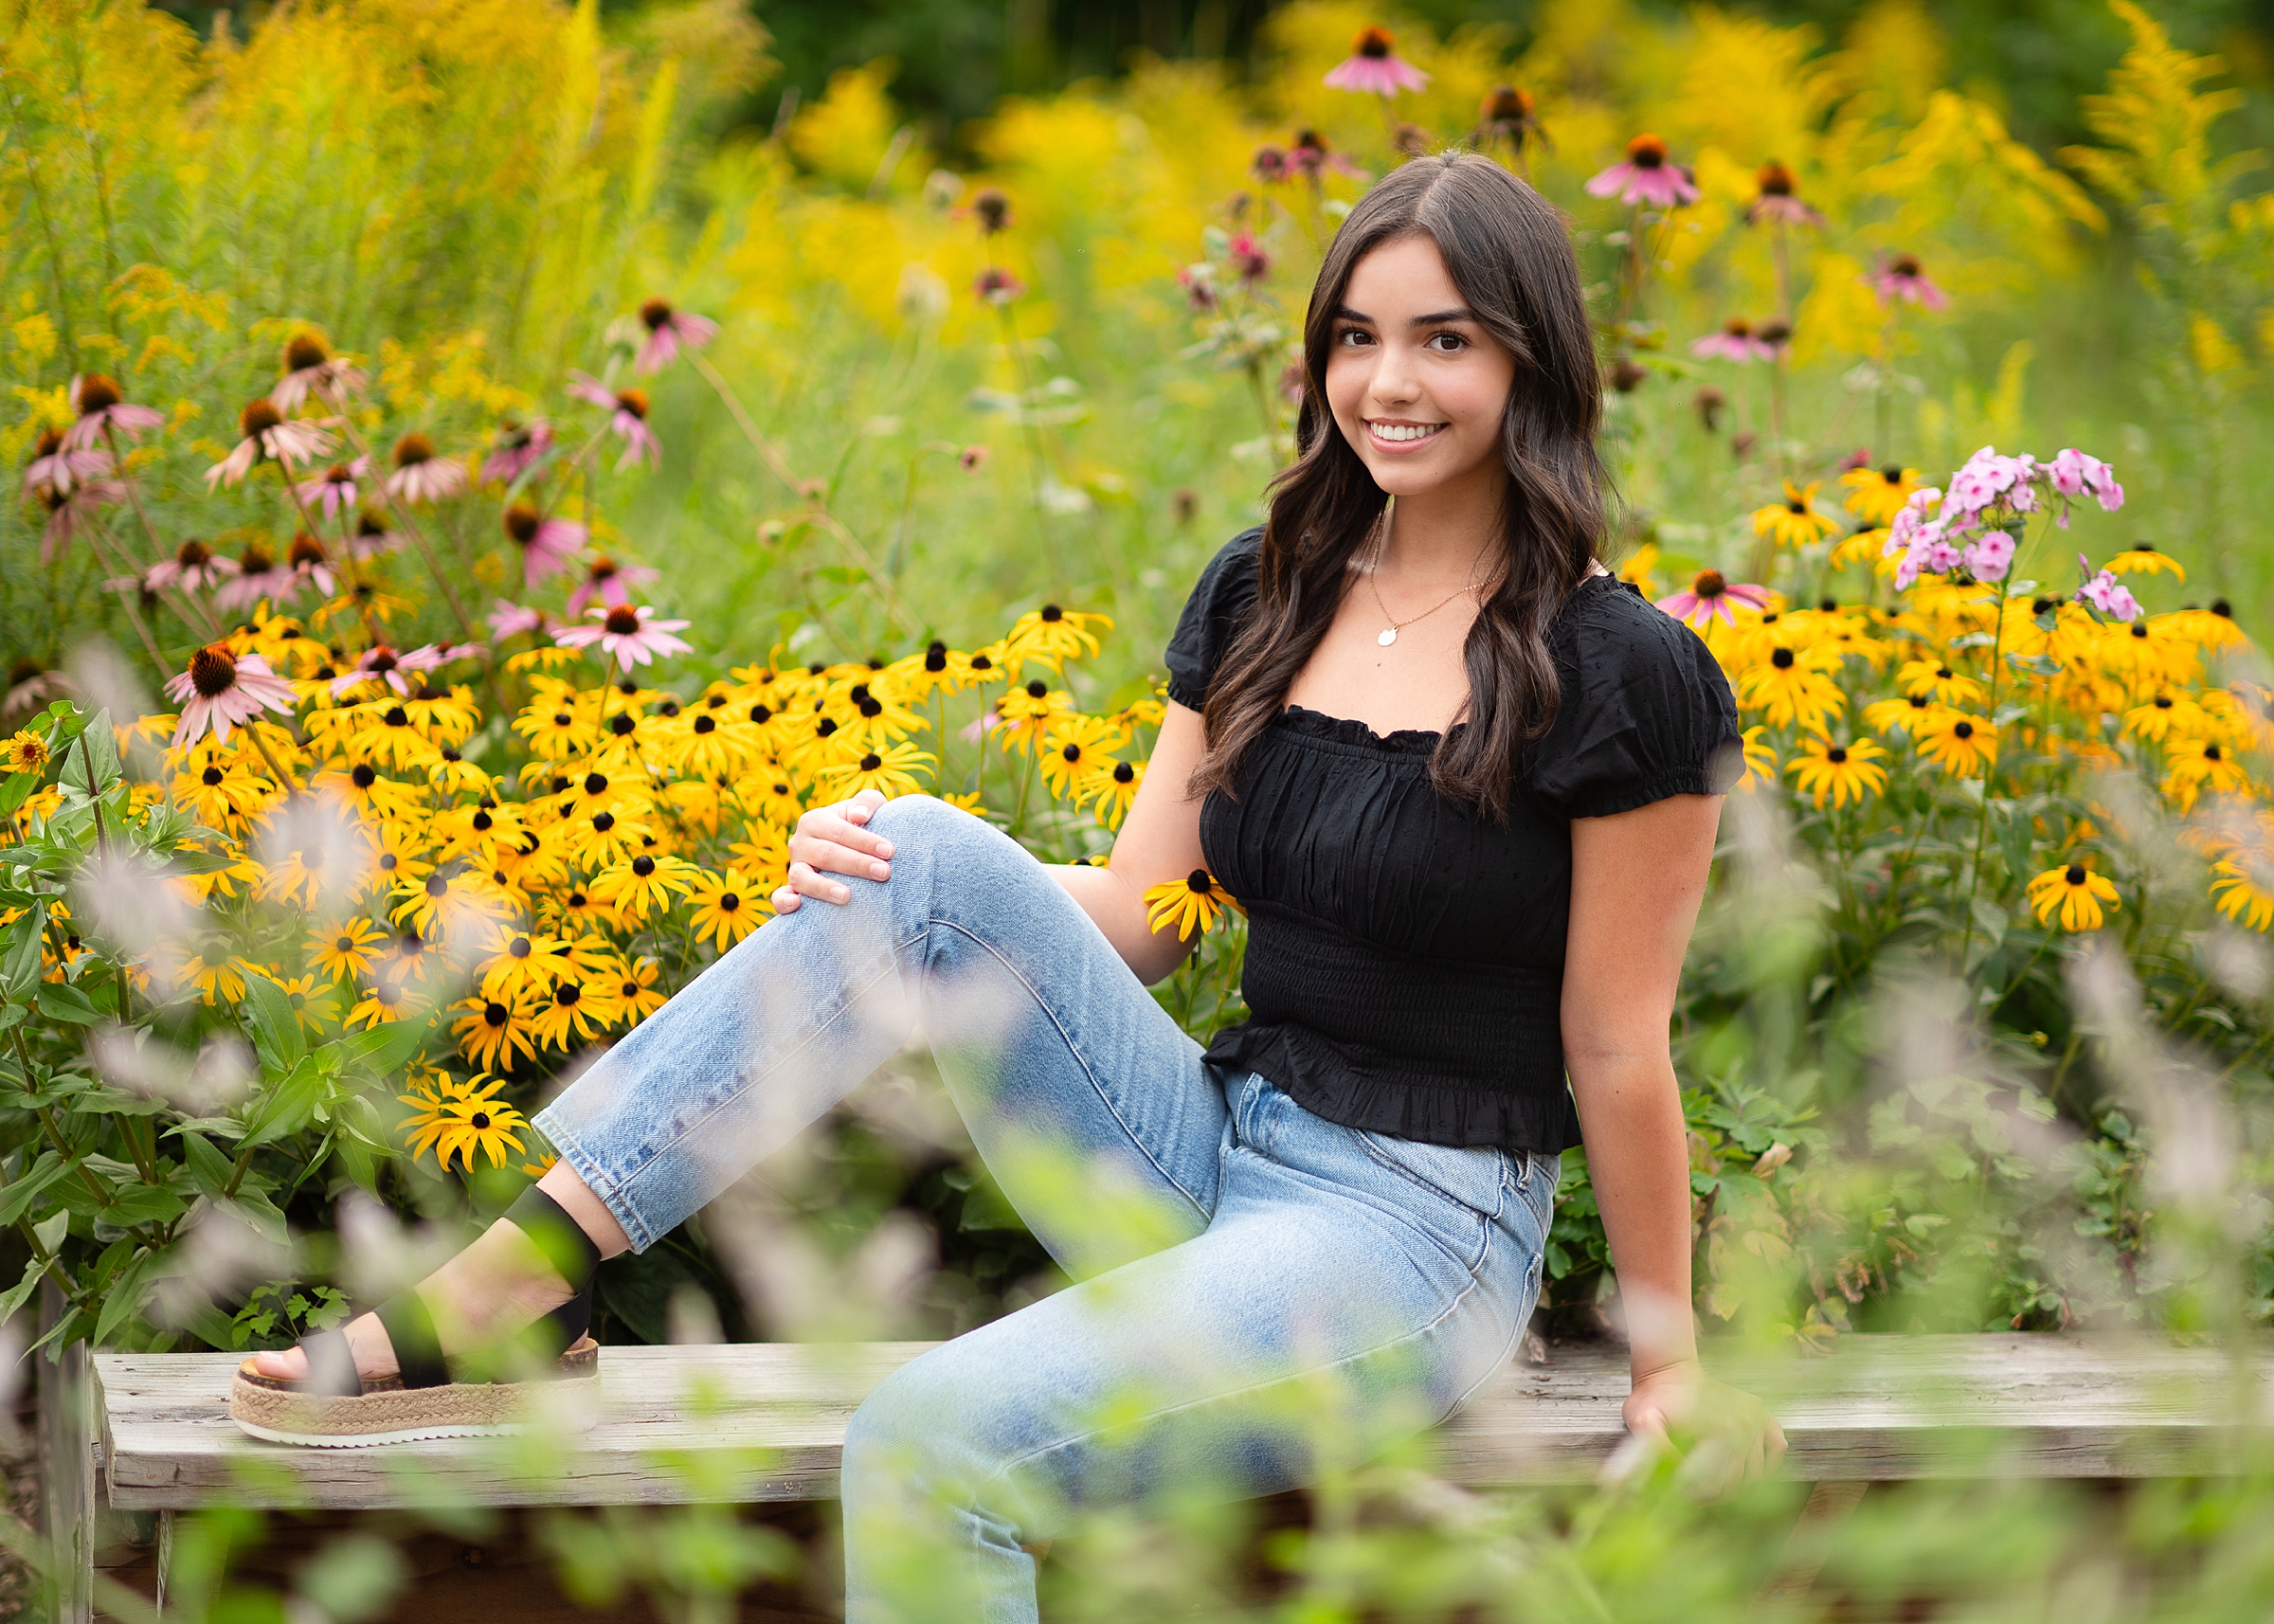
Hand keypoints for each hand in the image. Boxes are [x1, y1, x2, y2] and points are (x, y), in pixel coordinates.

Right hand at [775, 788, 892, 911]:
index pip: (840, 831)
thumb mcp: (868, 806)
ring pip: (801, 877)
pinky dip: (784, 902)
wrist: (852, 848)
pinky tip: (797, 905)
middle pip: (826, 854)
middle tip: (884, 872)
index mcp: (815, 820)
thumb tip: (859, 816)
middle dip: (856, 864)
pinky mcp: (793, 889)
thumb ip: (867, 802)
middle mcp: (800, 843)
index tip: (889, 852)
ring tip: (847, 896)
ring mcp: (794, 867)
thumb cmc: (863, 825)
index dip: (865, 841)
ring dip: (823, 887)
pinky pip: (780, 897)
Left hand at [1615, 1358, 1786, 1492]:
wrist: (1669, 1371)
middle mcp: (1745, 1424)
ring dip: (1738, 1485)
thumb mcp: (1642, 1419)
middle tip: (1695, 1496)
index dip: (1699, 1497)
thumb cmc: (1653, 1399)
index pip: (1718, 1484)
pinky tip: (1742, 1466)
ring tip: (1712, 1485)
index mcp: (1720, 1429)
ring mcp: (1755, 1418)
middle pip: (1739, 1481)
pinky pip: (1776, 1447)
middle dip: (1717, 1494)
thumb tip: (1671, 1475)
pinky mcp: (1761, 1413)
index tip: (1682, 1496)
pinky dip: (1766, 1462)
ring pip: (1757, 1471)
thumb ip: (1653, 1445)